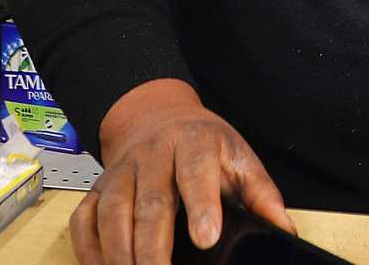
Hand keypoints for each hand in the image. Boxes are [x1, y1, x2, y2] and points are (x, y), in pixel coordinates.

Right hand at [73, 79, 293, 264]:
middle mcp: (152, 155)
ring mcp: (121, 172)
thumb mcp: (238, 158)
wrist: (156, 116)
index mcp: (194, 142)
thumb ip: (261, 195)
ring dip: (121, 254)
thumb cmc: (203, 145)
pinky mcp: (97, 188)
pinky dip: (90, 251)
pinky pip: (84, 220)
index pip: (196, 172)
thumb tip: (284, 230)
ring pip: (113, 213)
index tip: (206, 239)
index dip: (201, 206)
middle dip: (155, 246)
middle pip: (150, 202)